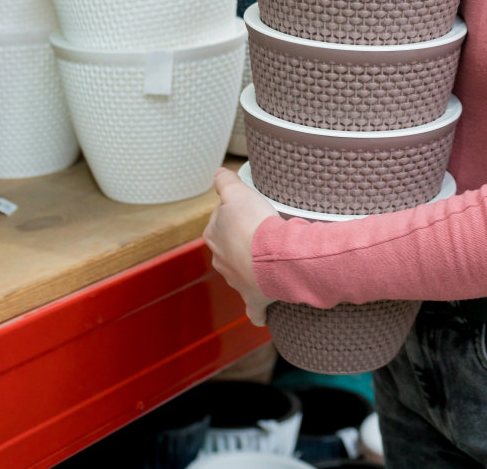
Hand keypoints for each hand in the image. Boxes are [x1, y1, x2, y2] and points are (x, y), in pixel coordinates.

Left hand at [204, 167, 278, 325]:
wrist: (273, 257)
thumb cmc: (254, 225)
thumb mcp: (237, 193)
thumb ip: (225, 182)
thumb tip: (218, 173)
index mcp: (214, 237)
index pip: (220, 223)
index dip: (235, 216)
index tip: (251, 213)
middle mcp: (221, 262)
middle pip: (230, 249)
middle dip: (241, 245)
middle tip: (263, 234)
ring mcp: (237, 282)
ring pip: (241, 275)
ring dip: (251, 270)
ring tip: (270, 261)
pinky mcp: (254, 299)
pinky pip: (254, 308)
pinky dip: (257, 311)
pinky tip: (262, 313)